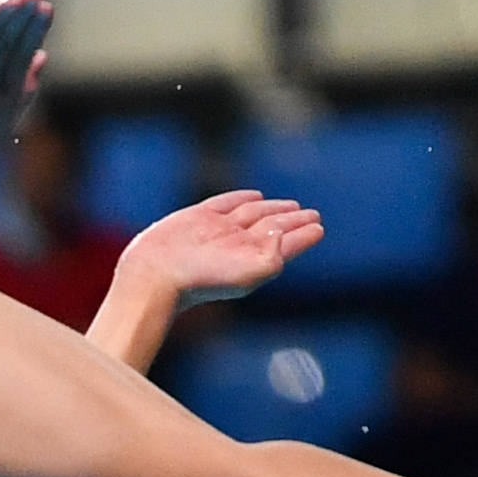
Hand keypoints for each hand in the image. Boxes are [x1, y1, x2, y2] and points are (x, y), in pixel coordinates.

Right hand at [117, 191, 326, 309]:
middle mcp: (240, 244)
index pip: (286, 244)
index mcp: (254, 259)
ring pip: (255, 214)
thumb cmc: (203, 280)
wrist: (159, 274)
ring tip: (292, 206)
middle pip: (274, 228)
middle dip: (293, 221)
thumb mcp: (248, 274)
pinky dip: (242, 197)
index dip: (303, 235)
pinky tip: (255, 196)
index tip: (318, 227)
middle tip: (312, 214)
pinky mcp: (199, 218)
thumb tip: (280, 236)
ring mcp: (220, 230)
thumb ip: (272, 257)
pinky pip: (228, 203)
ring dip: (274, 209)